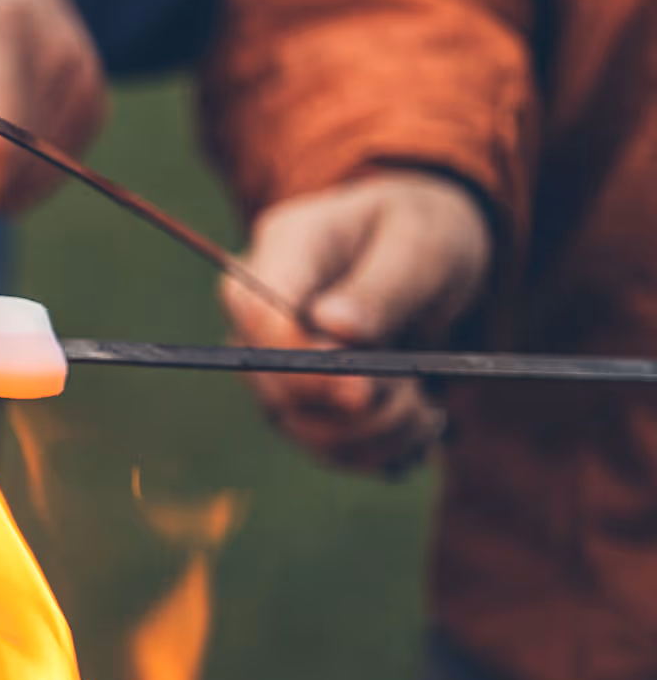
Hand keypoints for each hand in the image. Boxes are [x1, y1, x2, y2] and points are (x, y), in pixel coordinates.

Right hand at [224, 171, 492, 474]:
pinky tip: (417, 421)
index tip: (362, 388)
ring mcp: (273, 360)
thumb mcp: (421, 241)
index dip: (297, 361)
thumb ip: (381, 285)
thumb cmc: (419, 231)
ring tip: (425, 410)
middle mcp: (260, 311)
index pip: (255, 312)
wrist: (424, 254)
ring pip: (298, 423)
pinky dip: (379, 448)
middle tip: (414, 395)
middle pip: (271, 380)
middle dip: (351, 406)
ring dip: (373, 433)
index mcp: (282, 252)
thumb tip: (334, 328)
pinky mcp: (299, 400)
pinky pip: (326, 444)